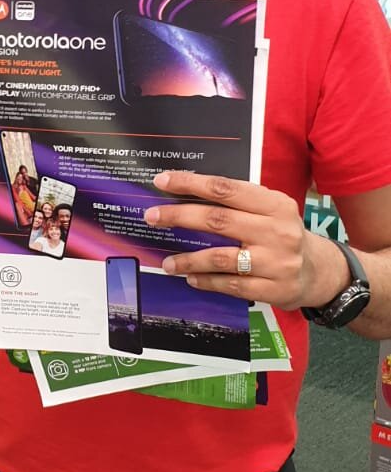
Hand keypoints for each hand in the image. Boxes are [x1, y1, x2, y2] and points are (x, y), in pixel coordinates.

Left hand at [144, 170, 348, 310]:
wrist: (319, 272)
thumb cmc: (283, 234)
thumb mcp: (271, 211)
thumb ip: (239, 203)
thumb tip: (188, 194)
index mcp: (275, 204)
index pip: (226, 189)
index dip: (191, 183)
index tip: (163, 181)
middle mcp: (277, 231)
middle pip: (218, 220)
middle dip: (179, 216)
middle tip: (152, 217)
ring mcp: (276, 262)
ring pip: (220, 258)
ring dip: (188, 259)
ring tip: (168, 261)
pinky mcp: (273, 290)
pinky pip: (230, 285)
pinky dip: (206, 281)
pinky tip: (191, 278)